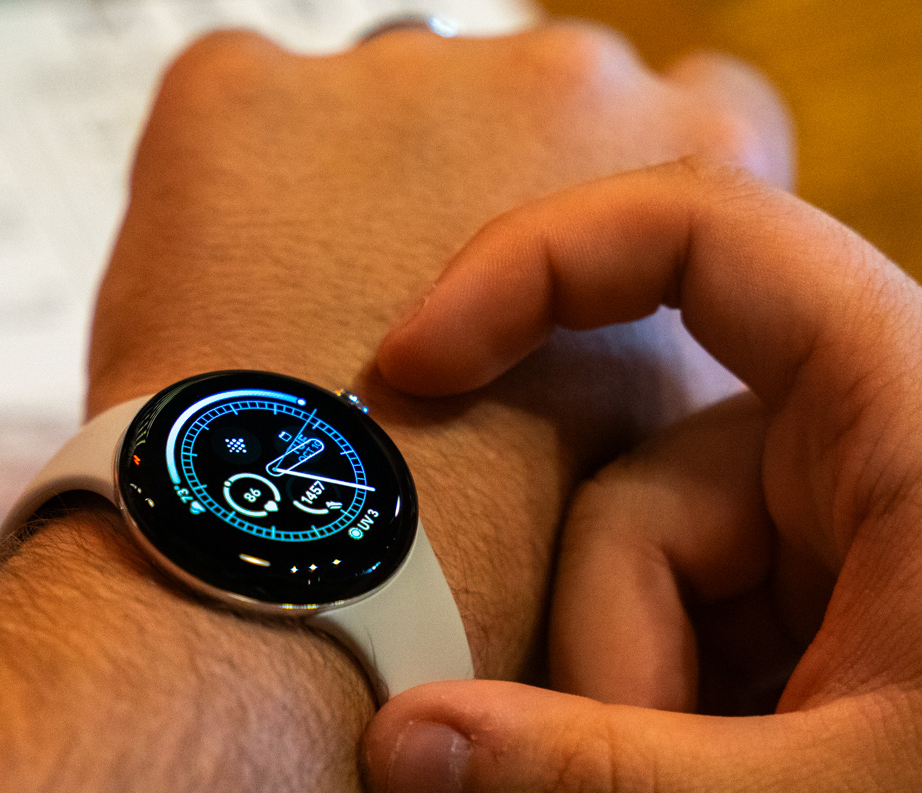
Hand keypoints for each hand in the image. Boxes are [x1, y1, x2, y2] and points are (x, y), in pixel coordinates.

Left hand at [88, 24, 789, 676]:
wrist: (314, 589)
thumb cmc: (497, 568)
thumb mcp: (663, 451)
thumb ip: (671, 344)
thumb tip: (639, 340)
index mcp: (693, 147)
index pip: (694, 102)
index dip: (618, 190)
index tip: (572, 264)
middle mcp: (559, 75)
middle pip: (525, 96)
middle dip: (486, 180)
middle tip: (430, 327)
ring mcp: (394, 72)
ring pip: (376, 106)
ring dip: (359, 191)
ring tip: (316, 338)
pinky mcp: (240, 90)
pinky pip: (234, 107)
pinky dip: (227, 190)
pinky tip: (228, 309)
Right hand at [362, 162, 921, 792]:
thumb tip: (401, 746)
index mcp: (909, 408)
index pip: (699, 237)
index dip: (532, 270)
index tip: (411, 372)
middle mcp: (875, 447)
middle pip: (636, 509)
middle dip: (611, 700)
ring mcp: (860, 539)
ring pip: (653, 610)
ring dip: (649, 772)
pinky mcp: (852, 623)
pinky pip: (703, 667)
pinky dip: (693, 784)